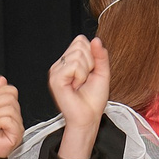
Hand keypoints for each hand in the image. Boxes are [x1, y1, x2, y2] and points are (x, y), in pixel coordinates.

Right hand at [48, 36, 110, 158]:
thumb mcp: (102, 73)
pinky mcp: (55, 78)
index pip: (81, 40)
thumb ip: (101, 55)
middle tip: (85, 79)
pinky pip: (74, 65)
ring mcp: (56, 71)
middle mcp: (61, 64)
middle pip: (79, 44)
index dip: (91, 54)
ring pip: (77, 54)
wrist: (88, 118)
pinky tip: (75, 86)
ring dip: (85, 71)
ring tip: (80, 84)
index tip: (90, 72)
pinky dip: (80, 76)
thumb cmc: (93, 100)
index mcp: (70, 61)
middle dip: (89, 62)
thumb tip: (96, 40)